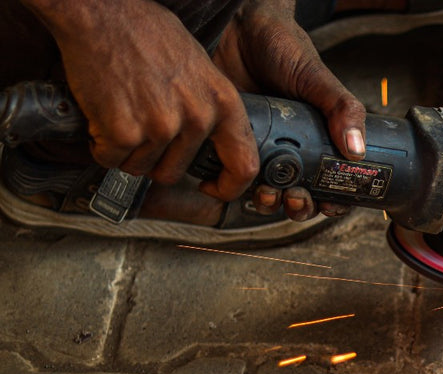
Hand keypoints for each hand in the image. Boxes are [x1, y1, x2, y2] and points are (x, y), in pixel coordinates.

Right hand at [23, 0, 259, 201]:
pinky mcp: (125, 131)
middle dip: (153, 159)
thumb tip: (211, 143)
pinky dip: (100, 144)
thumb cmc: (146, 32)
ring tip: (120, 110)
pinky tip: (101, 113)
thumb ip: (209, 106)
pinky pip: (110, 158)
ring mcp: (162, 127)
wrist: (100, 11)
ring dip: (125, 150)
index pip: (244, 165)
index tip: (211, 187)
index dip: (228, 186)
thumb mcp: (200, 67)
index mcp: (223, 102)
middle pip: (175, 171)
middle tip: (138, 128)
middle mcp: (198, 118)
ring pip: (140, 167)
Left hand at [213, 0, 366, 220]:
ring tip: (268, 193)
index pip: (332, 180)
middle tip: (297, 198)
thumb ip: (342, 109)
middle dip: (300, 206)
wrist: (236, 25)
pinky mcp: (227, 142)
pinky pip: (232, 174)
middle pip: (301, 194)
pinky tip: (237, 183)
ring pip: (268, 192)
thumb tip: (357, 151)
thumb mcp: (318, 78)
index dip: (334, 200)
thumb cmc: (282, 46)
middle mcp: (289, 147)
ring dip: (270, 202)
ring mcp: (259, 146)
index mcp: (317, 137)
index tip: (331, 204)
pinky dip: (235, 186)